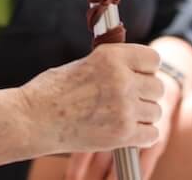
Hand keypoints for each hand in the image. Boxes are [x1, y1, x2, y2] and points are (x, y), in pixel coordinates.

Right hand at [18, 44, 163, 157]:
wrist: (33, 118)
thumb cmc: (52, 91)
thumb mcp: (84, 65)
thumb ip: (113, 66)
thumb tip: (136, 70)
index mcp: (111, 57)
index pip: (153, 59)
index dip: (146, 68)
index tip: (137, 74)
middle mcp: (122, 80)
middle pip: (158, 87)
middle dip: (145, 93)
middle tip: (126, 99)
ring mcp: (124, 108)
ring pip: (155, 111)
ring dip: (142, 115)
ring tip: (119, 116)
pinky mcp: (123, 134)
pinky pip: (152, 134)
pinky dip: (141, 135)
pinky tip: (124, 130)